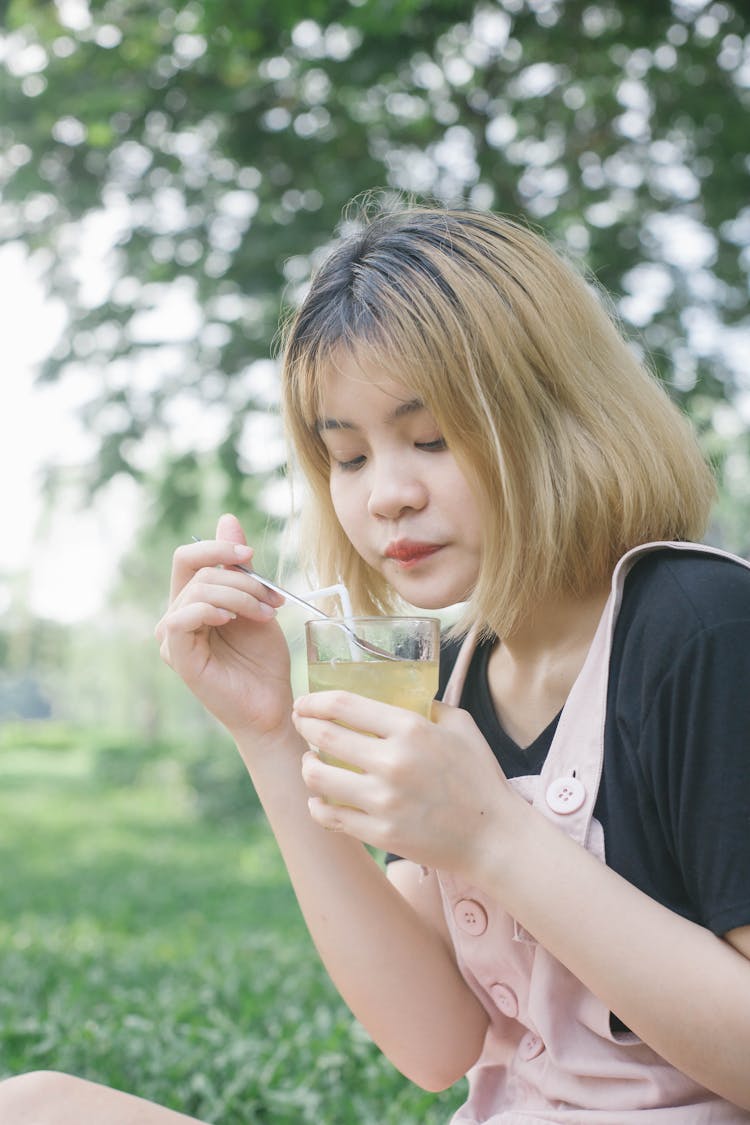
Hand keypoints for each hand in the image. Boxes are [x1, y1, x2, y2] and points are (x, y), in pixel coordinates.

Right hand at [155, 513, 292, 741]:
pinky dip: (208, 611)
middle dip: (241, 578)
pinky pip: (179, 619)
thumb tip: (227, 519)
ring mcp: (173, 637)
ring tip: (266, 615)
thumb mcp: (257, 601)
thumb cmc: (263, 658)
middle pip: (197, 570)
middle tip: (272, 598)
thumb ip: (239, 565)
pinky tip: (231, 620)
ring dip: (240, 596)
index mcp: (192, 600)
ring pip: (198, 591)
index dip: (218, 548)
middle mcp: (177, 616)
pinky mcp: (176, 657)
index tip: (251, 554)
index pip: (189, 557)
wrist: (272, 702)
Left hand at [292, 691, 517, 878]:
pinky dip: (317, 804)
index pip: (343, 705)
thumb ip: (427, 706)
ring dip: (307, 765)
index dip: (314, 701)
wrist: (493, 837)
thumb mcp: (460, 726)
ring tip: (310, 763)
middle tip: (301, 725)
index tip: (305, 703)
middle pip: (323, 736)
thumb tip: (400, 694)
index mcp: (411, 729)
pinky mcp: (379, 834)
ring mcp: (383, 801)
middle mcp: (392, 762)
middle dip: (304, 726)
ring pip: (317, 777)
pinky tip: (320, 798)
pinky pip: (328, 815)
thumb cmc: (479, 777)